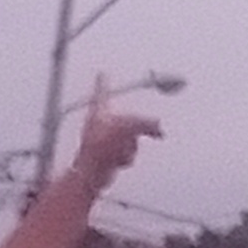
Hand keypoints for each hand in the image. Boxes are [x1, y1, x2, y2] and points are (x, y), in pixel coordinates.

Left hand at [68, 78, 163, 197]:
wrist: (90, 174)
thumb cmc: (97, 149)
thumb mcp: (126, 128)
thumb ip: (144, 123)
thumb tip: (158, 126)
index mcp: (98, 112)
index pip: (102, 92)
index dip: (103, 81)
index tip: (101, 73)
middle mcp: (101, 124)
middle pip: (128, 119)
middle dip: (136, 129)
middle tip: (151, 132)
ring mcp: (106, 140)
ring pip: (130, 137)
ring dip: (130, 147)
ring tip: (118, 152)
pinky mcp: (110, 154)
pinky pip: (129, 151)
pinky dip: (127, 156)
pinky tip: (118, 160)